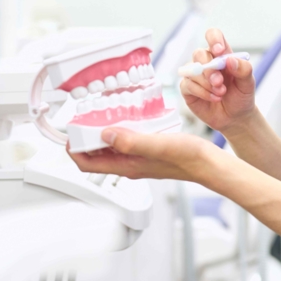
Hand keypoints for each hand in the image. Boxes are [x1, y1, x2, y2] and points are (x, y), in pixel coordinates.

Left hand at [68, 128, 217, 181]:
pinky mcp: (149, 151)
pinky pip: (128, 141)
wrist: (208, 163)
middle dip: (87, 139)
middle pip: (97, 155)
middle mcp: (130, 164)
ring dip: (104, 133)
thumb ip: (130, 141)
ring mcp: (139, 159)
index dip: (75, 150)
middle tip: (86, 119)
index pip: (88, 165)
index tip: (72, 133)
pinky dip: (123, 130)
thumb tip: (105, 135)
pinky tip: (131, 118)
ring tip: (105, 115)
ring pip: (112, 148)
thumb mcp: (157, 145)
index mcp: (127, 166)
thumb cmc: (187, 158)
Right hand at [178, 28, 256, 133]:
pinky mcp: (188, 88)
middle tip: (220, 82)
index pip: (213, 35)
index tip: (219, 51)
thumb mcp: (248, 83)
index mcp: (222, 54)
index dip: (214, 39)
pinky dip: (202, 93)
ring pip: (192, 70)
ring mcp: (196, 74)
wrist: (236, 117)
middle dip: (210, 69)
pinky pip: (188, 85)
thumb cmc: (241, 96)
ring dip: (207, 83)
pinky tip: (214, 98)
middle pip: (199, 53)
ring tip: (221, 93)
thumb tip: (229, 59)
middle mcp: (207, 61)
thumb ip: (243, 69)